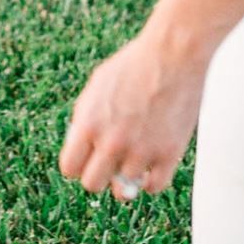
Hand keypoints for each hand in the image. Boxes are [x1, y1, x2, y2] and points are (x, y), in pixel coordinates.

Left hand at [59, 27, 206, 197]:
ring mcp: (141, 150)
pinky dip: (152, 181)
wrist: (174, 54)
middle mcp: (112, 142)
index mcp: (89, 123)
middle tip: (110, 163)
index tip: (88, 158)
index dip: (77, 165)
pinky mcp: (169, 153)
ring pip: (124, 189)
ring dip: (127, 176)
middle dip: (99, 175)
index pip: (69, 168)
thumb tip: (81, 146)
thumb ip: (86, 117)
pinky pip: (154, 187)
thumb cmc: (135, 64)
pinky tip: (152, 165)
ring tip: (135, 158)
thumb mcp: (97, 85)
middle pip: (92, 184)